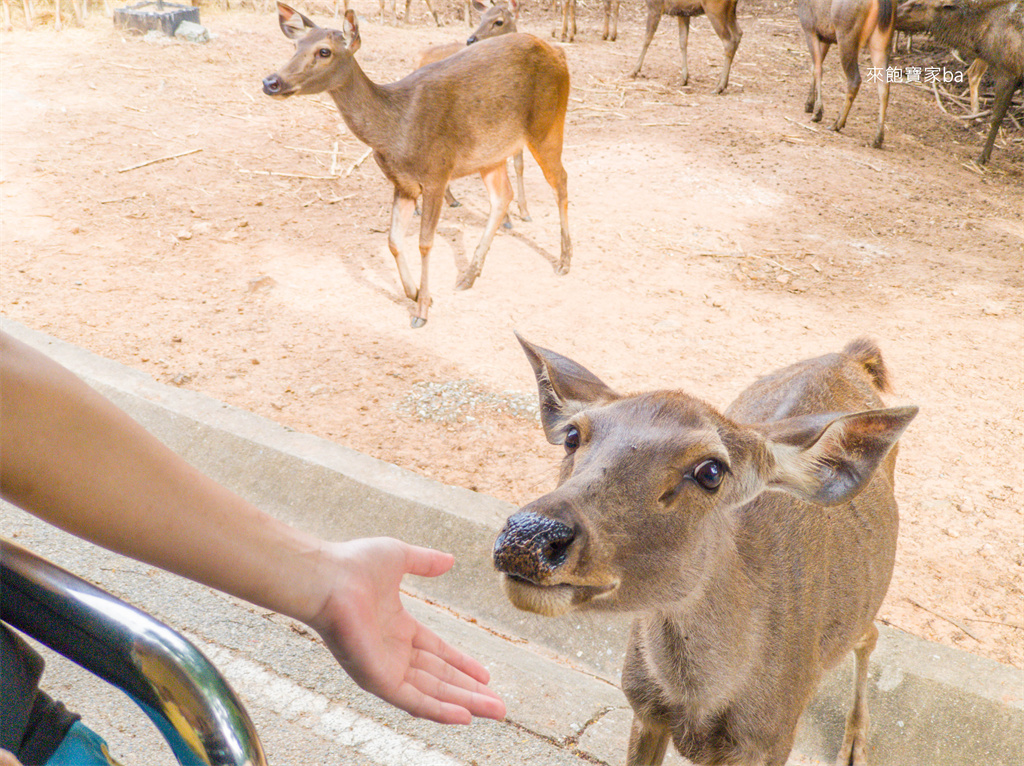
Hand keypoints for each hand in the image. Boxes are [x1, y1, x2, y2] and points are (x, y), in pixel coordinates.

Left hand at [308, 538, 505, 723]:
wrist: (327, 578)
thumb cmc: (353, 564)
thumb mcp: (400, 557)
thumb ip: (425, 562)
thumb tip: (449, 560)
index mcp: (397, 627)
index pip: (437, 652)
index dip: (462, 664)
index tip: (485, 675)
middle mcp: (392, 652)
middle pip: (440, 678)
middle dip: (470, 691)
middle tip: (499, 706)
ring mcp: (384, 667)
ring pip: (432, 692)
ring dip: (464, 703)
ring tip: (495, 712)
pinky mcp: (377, 679)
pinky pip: (413, 700)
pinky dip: (439, 710)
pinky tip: (464, 717)